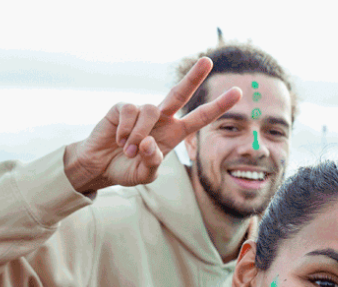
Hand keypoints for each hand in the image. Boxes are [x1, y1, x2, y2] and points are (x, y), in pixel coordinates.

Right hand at [64, 57, 241, 192]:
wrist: (100, 166)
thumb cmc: (126, 169)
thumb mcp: (144, 174)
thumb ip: (152, 163)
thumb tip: (149, 143)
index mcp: (174, 133)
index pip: (201, 118)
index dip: (218, 106)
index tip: (238, 92)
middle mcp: (162, 118)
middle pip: (180, 93)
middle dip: (194, 77)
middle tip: (208, 60)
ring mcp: (142, 111)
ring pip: (150, 110)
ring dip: (140, 134)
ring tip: (129, 150)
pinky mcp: (122, 108)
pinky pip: (130, 111)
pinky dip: (126, 129)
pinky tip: (119, 140)